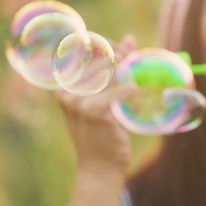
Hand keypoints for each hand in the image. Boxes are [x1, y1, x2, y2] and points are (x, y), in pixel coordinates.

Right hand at [57, 34, 137, 176]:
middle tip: (138, 65)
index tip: (129, 48)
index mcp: (67, 86)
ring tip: (137, 87)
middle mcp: (68, 91)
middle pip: (103, 59)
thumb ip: (117, 68)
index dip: (112, 45)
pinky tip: (134, 103)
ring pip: (114, 72)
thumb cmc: (105, 131)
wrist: (100, 167)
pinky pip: (123, 90)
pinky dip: (133, 94)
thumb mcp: (108, 98)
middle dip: (125, 58)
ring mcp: (78, 101)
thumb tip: (130, 38)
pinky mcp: (94, 111)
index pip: (88, 52)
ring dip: (131, 75)